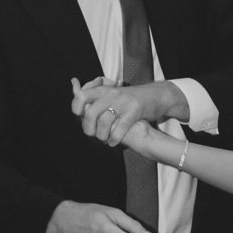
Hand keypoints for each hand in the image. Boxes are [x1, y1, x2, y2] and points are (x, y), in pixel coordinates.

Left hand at [72, 76, 189, 145]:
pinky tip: (113, 142)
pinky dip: (115, 138)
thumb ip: (96, 98)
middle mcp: (111, 94)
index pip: (81, 96)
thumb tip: (79, 105)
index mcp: (103, 89)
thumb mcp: (112, 93)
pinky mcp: (135, 110)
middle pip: (90, 112)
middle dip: (88, 128)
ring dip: (102, 135)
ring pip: (105, 121)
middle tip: (91, 134)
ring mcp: (123, 102)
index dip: (76, 109)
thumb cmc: (131, 98)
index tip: (79, 117)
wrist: (156, 95)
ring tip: (104, 139)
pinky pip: (121, 127)